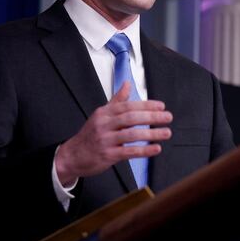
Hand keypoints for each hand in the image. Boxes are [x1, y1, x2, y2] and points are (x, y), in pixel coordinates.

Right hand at [55, 81, 172, 183]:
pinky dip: (144, 150)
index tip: (161, 106)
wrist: (72, 156)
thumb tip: (127, 84)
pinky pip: (128, 152)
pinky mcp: (107, 155)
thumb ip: (117, 101)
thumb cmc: (90, 135)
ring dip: (151, 133)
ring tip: (166, 133)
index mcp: (104, 113)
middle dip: (152, 117)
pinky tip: (156, 148)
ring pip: (131, 134)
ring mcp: (105, 140)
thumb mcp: (101, 115)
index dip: (146, 105)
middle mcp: (104, 125)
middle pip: (131, 118)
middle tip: (168, 117)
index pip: (128, 106)